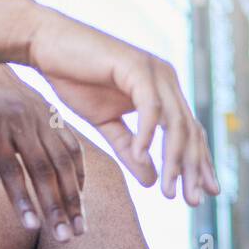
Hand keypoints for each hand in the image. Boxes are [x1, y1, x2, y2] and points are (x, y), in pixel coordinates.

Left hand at [0, 65, 86, 239]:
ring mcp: (43, 117)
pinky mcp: (55, 115)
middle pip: (44, 169)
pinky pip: (73, 146)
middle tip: (65, 238)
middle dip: (56, 206)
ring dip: (75, 196)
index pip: (12, 171)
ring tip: (79, 228)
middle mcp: (23, 123)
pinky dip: (79, 173)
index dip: (23, 200)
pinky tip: (80, 199)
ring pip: (64, 161)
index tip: (33, 228)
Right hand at [26, 6, 218, 206]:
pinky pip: (149, 106)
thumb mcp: (105, 124)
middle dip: (193, 169)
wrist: (46, 46)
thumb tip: (153, 182)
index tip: (201, 195)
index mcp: (163, 92)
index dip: (198, 164)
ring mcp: (154, 71)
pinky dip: (147, 134)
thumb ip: (129, 150)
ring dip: (173, 159)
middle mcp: (166, 80)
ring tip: (169, 190)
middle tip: (192, 201)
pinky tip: (141, 157)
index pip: (190, 132)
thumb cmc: (74, 80)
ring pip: (174, 122)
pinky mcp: (136, 66)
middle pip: (189, 131)